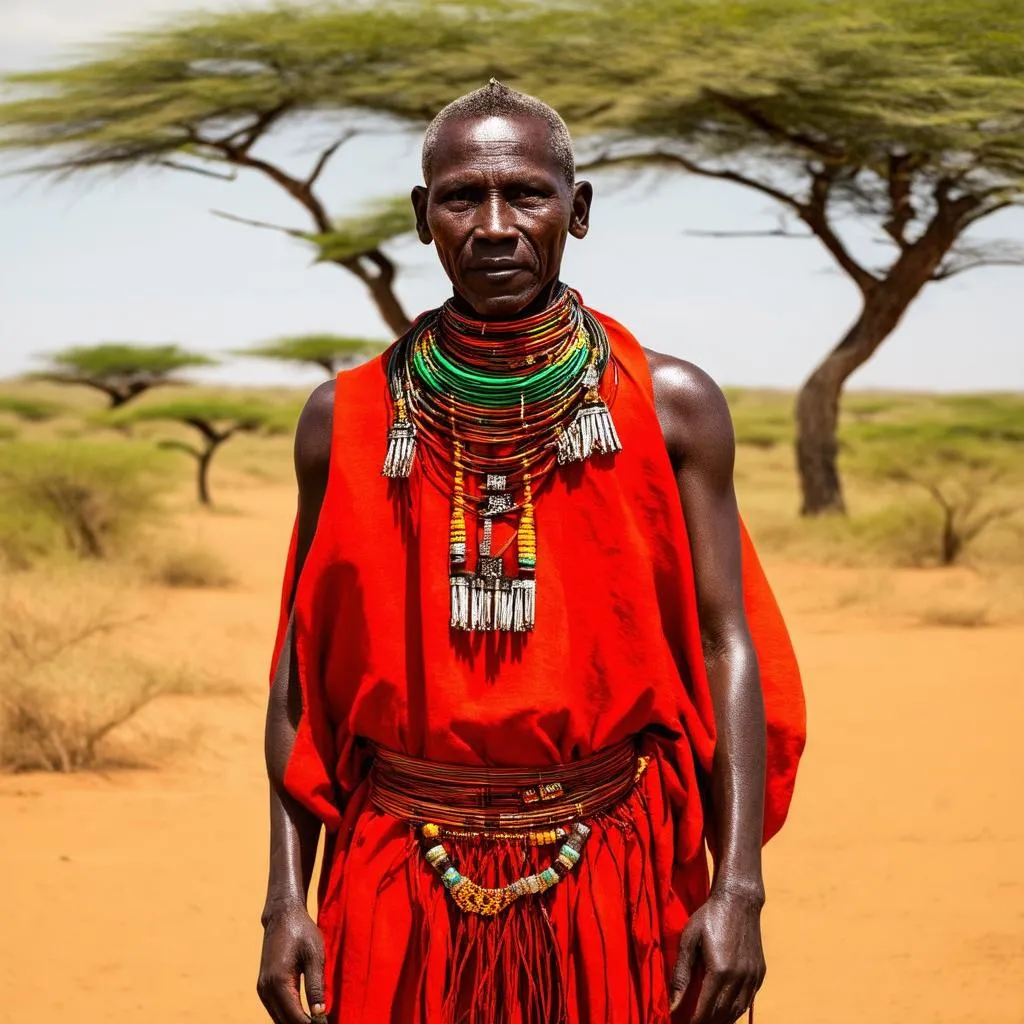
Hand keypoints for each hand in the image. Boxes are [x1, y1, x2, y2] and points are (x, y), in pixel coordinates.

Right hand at [257, 901, 326, 1023]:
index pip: (295, 1017)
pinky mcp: (263, 987)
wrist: (282, 916)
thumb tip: (320, 1013)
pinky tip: (305, 1016)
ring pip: (278, 1019)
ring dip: (295, 1023)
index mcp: (279, 982)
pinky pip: (275, 1010)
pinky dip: (288, 1016)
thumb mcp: (314, 956)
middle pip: (284, 1022)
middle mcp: (266, 989)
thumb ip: (316, 986)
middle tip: (323, 1022)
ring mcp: (262, 989)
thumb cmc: (302, 932)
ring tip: (317, 1020)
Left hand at [669, 887, 765, 1022]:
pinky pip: (748, 1000)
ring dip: (723, 1020)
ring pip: (737, 1010)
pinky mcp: (760, 972)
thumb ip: (681, 974)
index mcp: (719, 970)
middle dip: (707, 1023)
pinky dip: (736, 1010)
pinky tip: (726, 1011)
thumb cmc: (709, 917)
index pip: (706, 1009)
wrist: (739, 901)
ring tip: (708, 1022)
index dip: (695, 1022)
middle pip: (722, 1014)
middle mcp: (739, 977)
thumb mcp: (689, 940)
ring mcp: (752, 976)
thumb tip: (673, 1004)